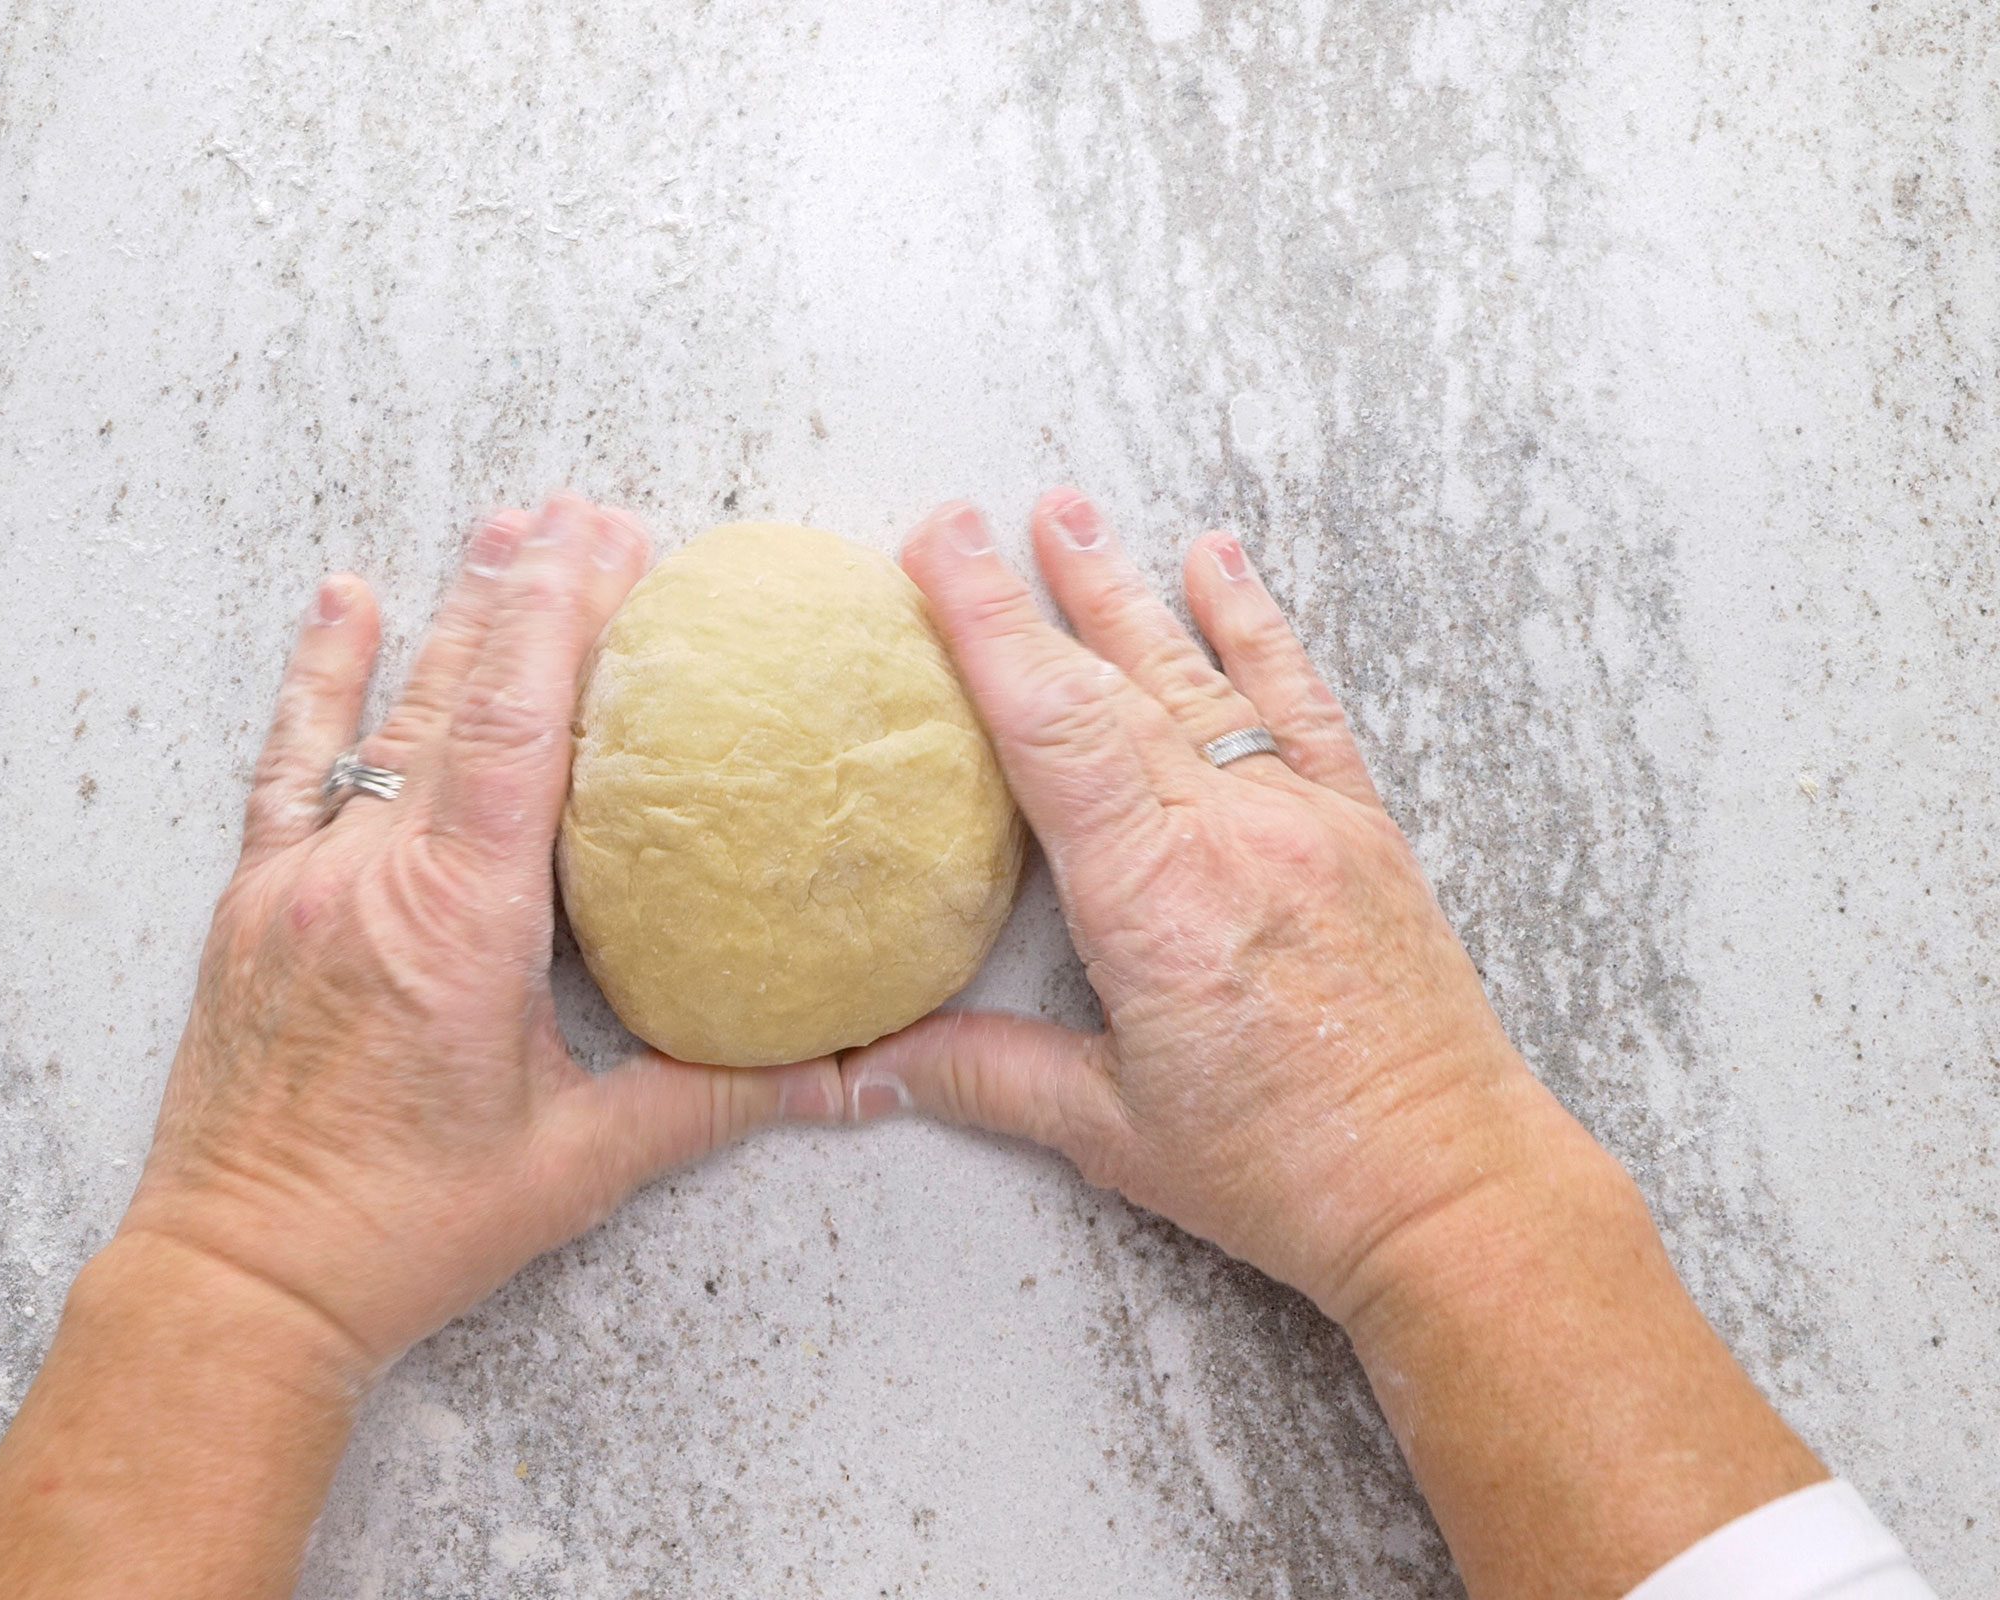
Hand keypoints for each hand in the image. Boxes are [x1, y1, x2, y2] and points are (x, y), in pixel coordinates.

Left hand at [117, 494, 842, 1371]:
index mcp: (458, 925)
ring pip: (382, 719)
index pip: (517, 728)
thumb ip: (716, 1102)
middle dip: (529, 594)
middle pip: (461, 697)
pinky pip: (287, 764)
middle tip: (589, 513)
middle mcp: (372, 880)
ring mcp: (301, 882)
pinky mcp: (255, 902)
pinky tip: (344, 604)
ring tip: (502, 529)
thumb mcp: (576, 1166)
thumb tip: (845, 1076)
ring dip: (448, 618)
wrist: (239, 1280)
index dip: (562, 618)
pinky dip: (320, 679)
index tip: (605, 539)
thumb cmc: (398, 1230)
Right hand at [842, 490, 1600, 1319]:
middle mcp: (1234, 835)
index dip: (990, 630)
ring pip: (1201, 676)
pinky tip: (1221, 566)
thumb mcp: (1114, 1130)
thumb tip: (861, 1067)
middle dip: (1034, 593)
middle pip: (1114, 685)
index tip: (939, 551)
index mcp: (1158, 902)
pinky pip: (1301, 700)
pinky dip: (1258, 628)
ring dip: (1127, 592)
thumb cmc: (1287, 1169)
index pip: (1056, 731)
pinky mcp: (1359, 827)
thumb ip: (984, 1075)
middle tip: (968, 518)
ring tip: (1070, 513)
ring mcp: (1305, 820)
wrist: (1448, 1187)